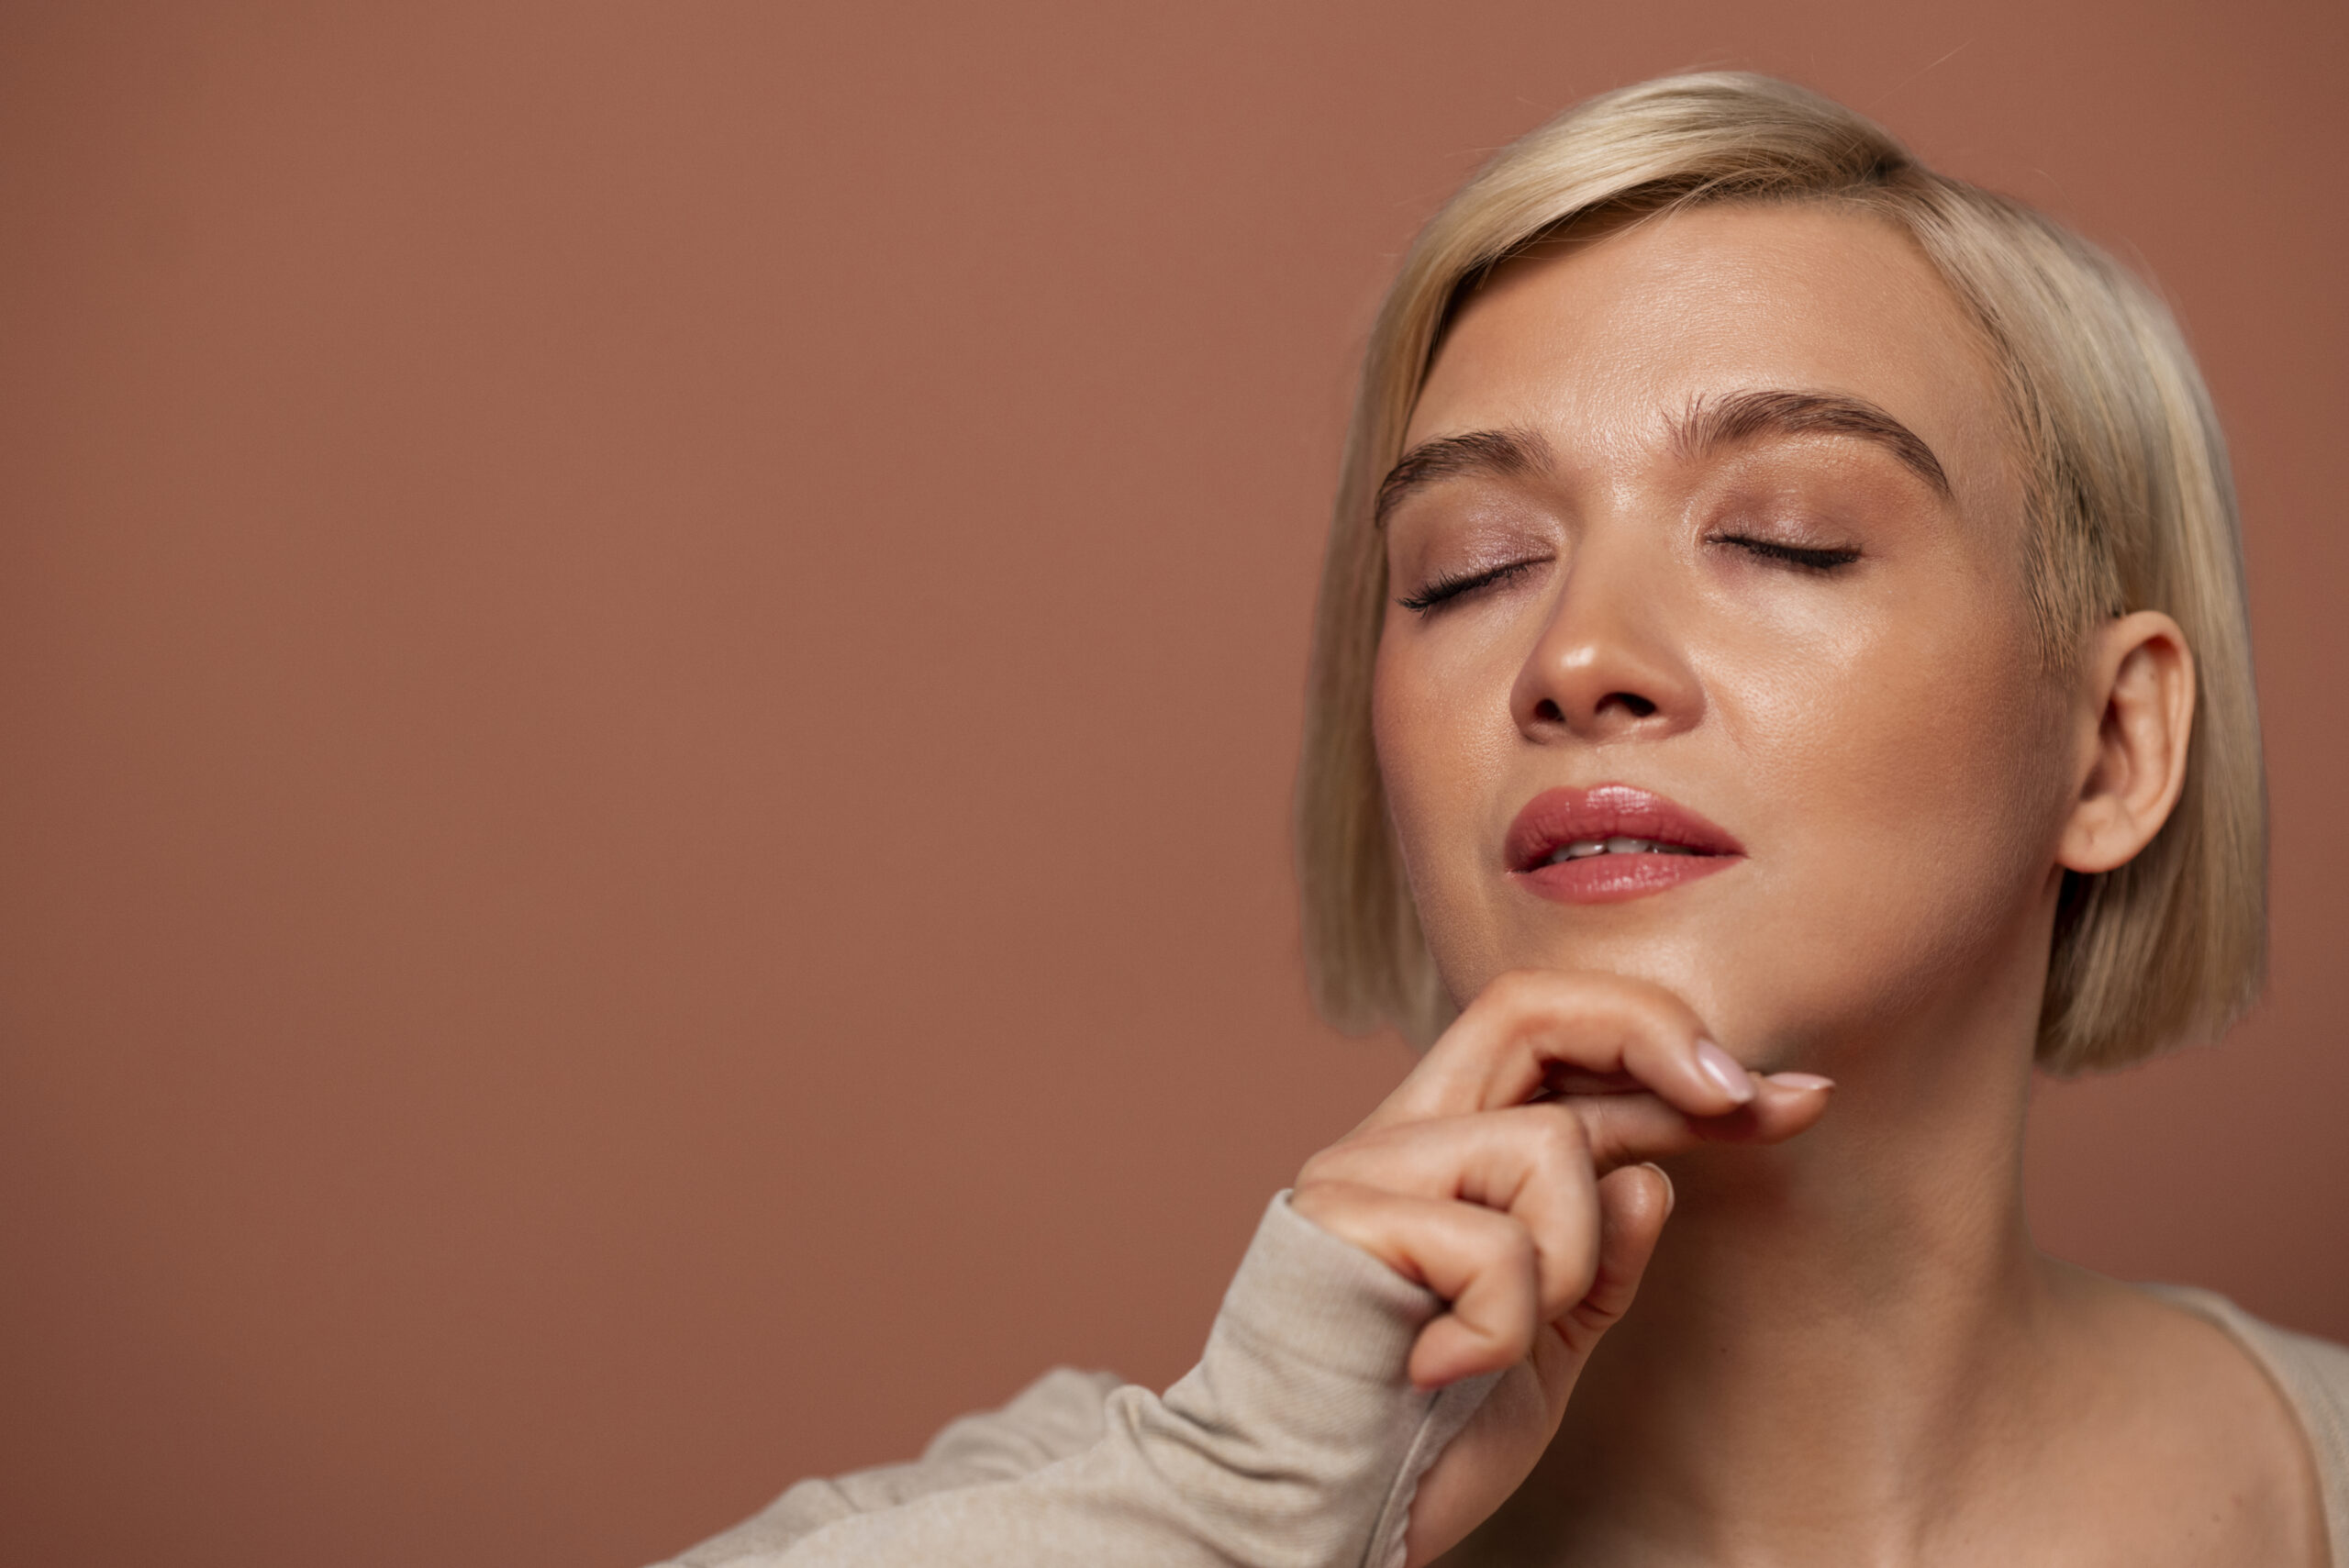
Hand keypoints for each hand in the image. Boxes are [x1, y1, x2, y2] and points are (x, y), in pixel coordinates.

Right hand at [1286, 969, 1832, 1564]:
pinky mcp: (1340, 1220)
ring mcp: (1362, 1170)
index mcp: (1445, 1152)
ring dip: (1569, 1262)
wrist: (1304, 1515)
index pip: (1561, 1047)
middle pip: (1527, 1004)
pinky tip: (1445, 1370)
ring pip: (1545, 1144)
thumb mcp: (1542, 1339)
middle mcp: (1397, 1136)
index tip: (1799, 1101)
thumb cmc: (1414, 1437)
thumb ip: (1595, 1258)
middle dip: (1655, 1034)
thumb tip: (1653, 1177)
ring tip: (1498, 1347)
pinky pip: (1497, 1245)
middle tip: (1738, 1101)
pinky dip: (1503, 1328)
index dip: (1685, 1056)